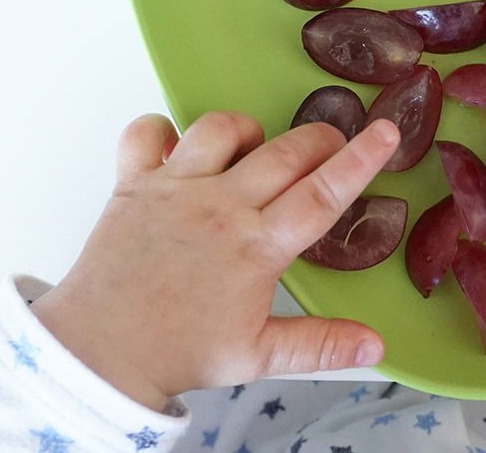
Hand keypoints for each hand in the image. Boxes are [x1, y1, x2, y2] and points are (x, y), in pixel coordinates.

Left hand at [30, 111, 400, 411]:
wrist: (98, 353)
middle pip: (285, 152)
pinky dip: (163, 130)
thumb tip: (376, 347)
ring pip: (221, 129)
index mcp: (257, 248)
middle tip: (331, 146)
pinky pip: (147, 133)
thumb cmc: (179, 352)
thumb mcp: (258, 356)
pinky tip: (180, 150)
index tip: (387, 132)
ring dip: (249, 130)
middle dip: (320, 139)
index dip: (361, 160)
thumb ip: (321, 345)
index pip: (323, 194)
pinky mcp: (133, 184)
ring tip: (256, 149)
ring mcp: (174, 189)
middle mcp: (220, 208)